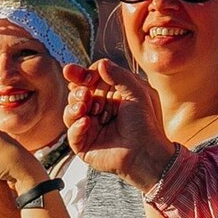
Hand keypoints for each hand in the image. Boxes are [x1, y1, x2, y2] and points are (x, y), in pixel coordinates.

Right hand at [64, 60, 175, 191]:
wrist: (146, 154)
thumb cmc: (147, 124)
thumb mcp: (138, 92)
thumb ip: (119, 75)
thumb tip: (100, 64)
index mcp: (112, 97)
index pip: (91, 81)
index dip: (82, 75)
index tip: (76, 72)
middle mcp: (100, 111)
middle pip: (78, 94)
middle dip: (78, 92)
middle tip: (85, 94)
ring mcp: (91, 128)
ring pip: (70, 112)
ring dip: (73, 107)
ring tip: (83, 108)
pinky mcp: (84, 145)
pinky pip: (71, 134)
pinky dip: (76, 127)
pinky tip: (86, 123)